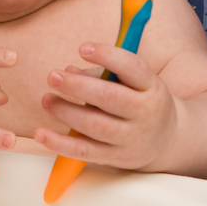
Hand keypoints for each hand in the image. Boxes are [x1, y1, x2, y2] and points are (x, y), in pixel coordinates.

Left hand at [34, 42, 177, 170]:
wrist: (165, 140)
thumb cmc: (140, 100)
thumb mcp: (132, 82)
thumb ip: (101, 74)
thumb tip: (68, 71)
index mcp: (151, 86)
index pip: (132, 67)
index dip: (107, 56)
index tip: (83, 48)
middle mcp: (145, 112)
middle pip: (110, 98)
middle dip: (78, 86)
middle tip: (53, 76)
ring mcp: (130, 137)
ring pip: (95, 125)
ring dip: (66, 112)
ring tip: (47, 99)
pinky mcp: (115, 157)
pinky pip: (84, 151)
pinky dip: (59, 144)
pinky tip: (41, 134)